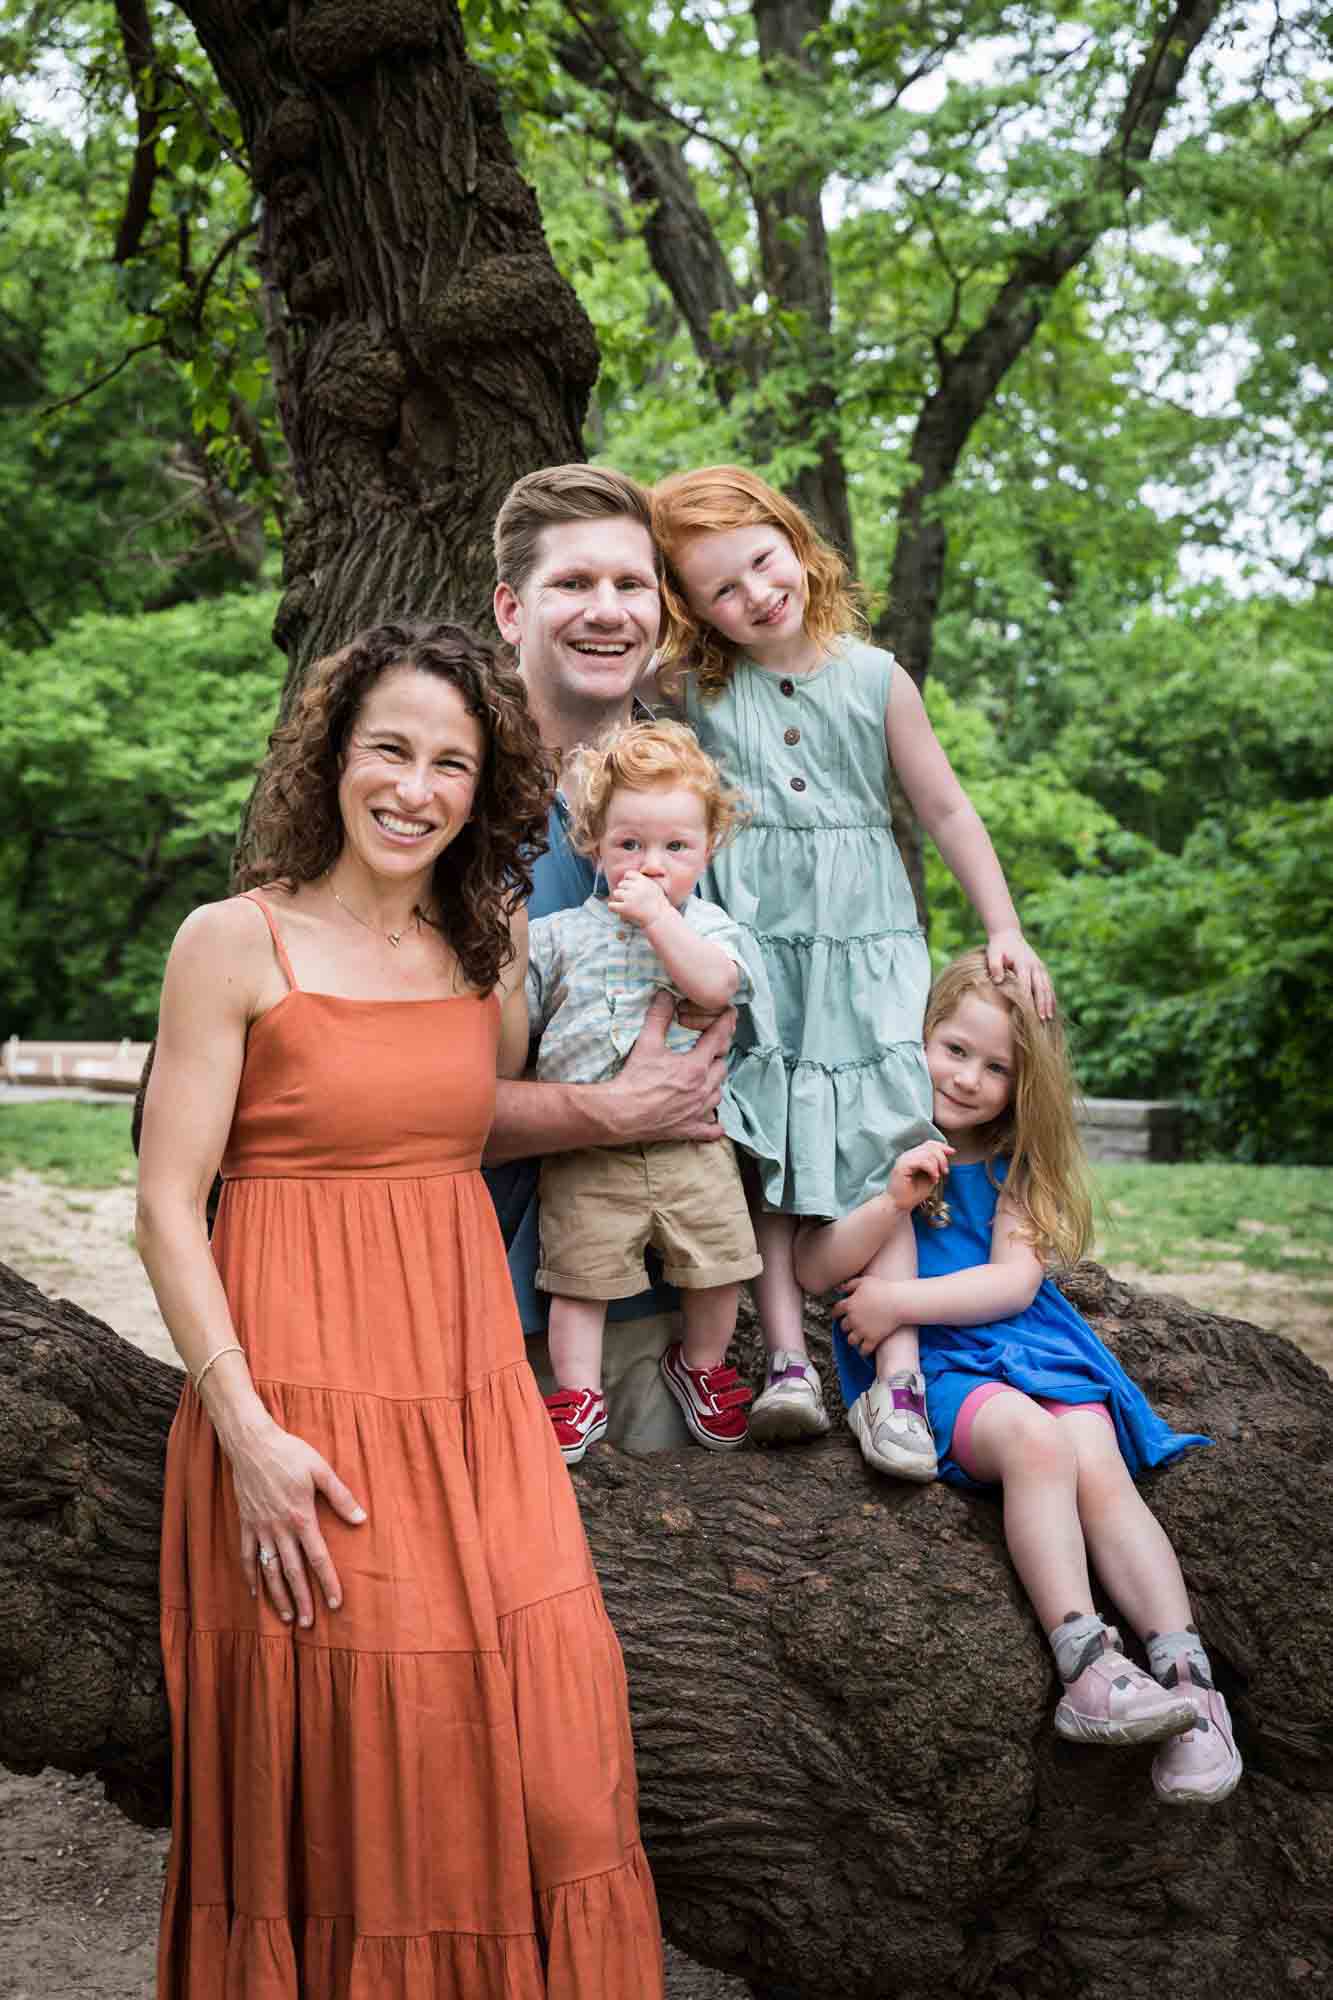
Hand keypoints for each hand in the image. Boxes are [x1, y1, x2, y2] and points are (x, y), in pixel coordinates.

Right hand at [227, 1414, 366, 1626]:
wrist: (252, 1444)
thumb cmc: (290, 1454)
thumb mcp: (321, 1470)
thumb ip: (340, 1496)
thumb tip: (360, 1519)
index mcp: (301, 1518)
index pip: (318, 1558)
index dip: (328, 1582)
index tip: (336, 1603)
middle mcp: (279, 1529)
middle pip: (293, 1572)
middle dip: (303, 1599)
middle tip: (311, 1623)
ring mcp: (260, 1529)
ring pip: (270, 1570)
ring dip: (279, 1596)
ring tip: (288, 1617)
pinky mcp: (246, 1524)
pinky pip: (247, 1557)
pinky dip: (251, 1577)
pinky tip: (256, 1594)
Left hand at [608, 869, 671, 928]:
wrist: (660, 919)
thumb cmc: (658, 905)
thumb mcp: (654, 887)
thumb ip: (643, 880)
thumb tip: (628, 876)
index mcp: (644, 881)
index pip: (628, 874)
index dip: (628, 881)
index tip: (631, 889)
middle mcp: (637, 887)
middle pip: (621, 884)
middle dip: (624, 892)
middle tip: (631, 901)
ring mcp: (631, 897)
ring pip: (616, 893)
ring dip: (619, 900)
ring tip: (627, 906)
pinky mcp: (626, 908)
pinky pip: (611, 905)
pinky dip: (613, 908)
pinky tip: (619, 911)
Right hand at [609, 989, 732, 1143]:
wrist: (621, 1114)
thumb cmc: (634, 1079)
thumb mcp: (647, 1043)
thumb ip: (658, 1017)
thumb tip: (666, 994)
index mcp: (695, 1066)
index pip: (718, 1038)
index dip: (726, 1023)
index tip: (731, 1014)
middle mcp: (702, 1089)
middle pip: (722, 1067)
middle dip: (719, 1055)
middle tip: (713, 1047)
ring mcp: (698, 1111)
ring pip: (719, 1094)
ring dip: (716, 1084)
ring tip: (710, 1077)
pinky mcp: (689, 1128)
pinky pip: (710, 1129)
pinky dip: (714, 1125)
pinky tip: (715, 1123)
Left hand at [836, 1275, 909, 1353]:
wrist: (899, 1302)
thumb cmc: (883, 1289)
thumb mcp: (864, 1281)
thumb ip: (850, 1285)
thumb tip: (840, 1289)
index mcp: (849, 1305)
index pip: (835, 1311)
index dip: (835, 1314)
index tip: (836, 1316)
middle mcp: (853, 1319)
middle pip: (843, 1327)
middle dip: (847, 1326)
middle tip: (853, 1325)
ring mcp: (862, 1330)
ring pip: (850, 1340)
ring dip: (853, 1339)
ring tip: (858, 1338)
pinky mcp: (872, 1339)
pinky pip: (863, 1350)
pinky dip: (863, 1351)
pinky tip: (865, 1349)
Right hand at [888, 1140, 952, 1211]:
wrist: (900, 1206)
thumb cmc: (913, 1194)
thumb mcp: (930, 1177)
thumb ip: (936, 1166)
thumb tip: (947, 1155)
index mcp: (913, 1156)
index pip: (929, 1144)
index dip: (942, 1146)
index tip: (952, 1152)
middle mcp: (908, 1155)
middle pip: (930, 1146)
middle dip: (942, 1158)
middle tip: (945, 1171)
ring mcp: (904, 1159)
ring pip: (927, 1153)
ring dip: (937, 1165)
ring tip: (937, 1178)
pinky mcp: (902, 1166)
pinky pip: (922, 1161)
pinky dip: (932, 1169)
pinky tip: (933, 1179)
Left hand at [986, 927, 1054, 1019]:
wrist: (1008, 934)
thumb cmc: (998, 947)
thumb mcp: (992, 953)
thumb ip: (994, 966)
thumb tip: (997, 981)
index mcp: (1023, 963)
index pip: (1026, 984)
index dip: (1028, 999)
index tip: (1028, 1013)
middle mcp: (1035, 965)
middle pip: (1040, 987)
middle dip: (1042, 1004)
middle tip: (1043, 1019)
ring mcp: (1040, 967)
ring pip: (1047, 987)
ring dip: (1049, 1002)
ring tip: (1049, 1018)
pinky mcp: (1042, 969)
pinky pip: (1049, 985)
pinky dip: (1051, 997)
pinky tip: (1052, 1009)